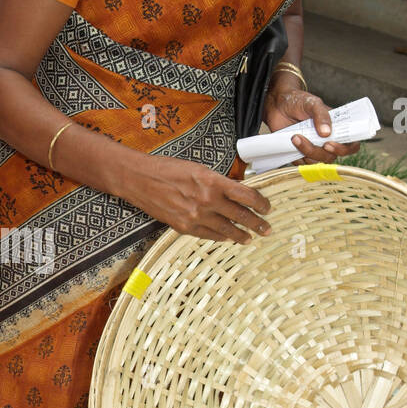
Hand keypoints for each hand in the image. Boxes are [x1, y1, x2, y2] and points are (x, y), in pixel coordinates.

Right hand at [121, 153, 270, 244]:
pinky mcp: (184, 227)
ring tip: (250, 238)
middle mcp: (207, 200)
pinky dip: (221, 237)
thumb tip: (235, 193)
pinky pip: (208, 235)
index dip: (261, 203)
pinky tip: (228, 238)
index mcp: (213, 181)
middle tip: (267, 229)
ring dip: (241, 235)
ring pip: (227, 230)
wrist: (139, 179)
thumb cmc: (167, 169)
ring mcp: (195, 216)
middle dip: (257, 224)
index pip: (247, 196)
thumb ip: (217, 182)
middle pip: (241, 215)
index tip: (267, 208)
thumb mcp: (198, 168)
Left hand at [263, 79, 358, 163]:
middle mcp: (327, 140)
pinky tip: (290, 141)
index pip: (350, 144)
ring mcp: (314, 147)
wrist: (277, 104)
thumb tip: (327, 132)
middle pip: (331, 156)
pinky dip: (297, 155)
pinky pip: (302, 163)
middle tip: (305, 138)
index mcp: (337, 128)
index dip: (345, 149)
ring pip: (316, 161)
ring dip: (306, 151)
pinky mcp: (300, 153)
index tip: (329, 144)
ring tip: (294, 136)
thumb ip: (321, 115)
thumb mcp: (312, 103)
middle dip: (319, 151)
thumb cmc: (298, 101)